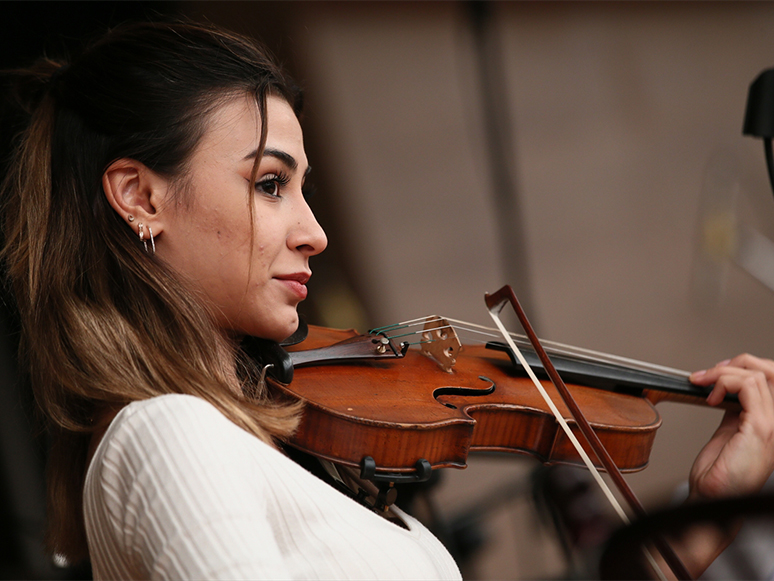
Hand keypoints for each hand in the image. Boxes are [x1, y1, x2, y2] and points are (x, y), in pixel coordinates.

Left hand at [688, 354, 773, 499]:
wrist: (711, 497)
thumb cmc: (717, 473)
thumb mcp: (728, 433)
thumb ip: (734, 411)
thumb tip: (726, 389)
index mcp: (768, 421)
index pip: (771, 378)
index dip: (744, 367)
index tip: (715, 372)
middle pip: (771, 371)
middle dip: (738, 363)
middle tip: (709, 373)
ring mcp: (771, 425)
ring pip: (756, 376)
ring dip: (722, 373)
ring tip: (702, 383)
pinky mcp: (760, 428)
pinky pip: (748, 387)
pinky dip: (724, 382)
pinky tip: (710, 396)